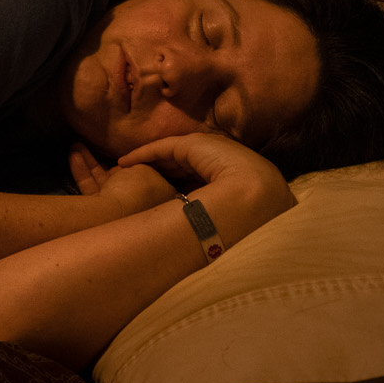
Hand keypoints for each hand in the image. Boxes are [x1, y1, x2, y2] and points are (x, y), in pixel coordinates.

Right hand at [67, 146, 178, 217]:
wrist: (113, 215)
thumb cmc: (136, 191)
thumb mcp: (144, 169)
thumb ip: (139, 164)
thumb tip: (130, 169)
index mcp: (162, 197)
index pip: (153, 175)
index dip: (140, 161)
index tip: (127, 151)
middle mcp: (142, 205)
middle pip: (125, 177)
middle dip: (109, 159)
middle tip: (100, 145)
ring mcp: (119, 209)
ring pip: (105, 180)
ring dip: (90, 161)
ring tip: (75, 144)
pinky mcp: (99, 212)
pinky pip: (92, 187)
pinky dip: (82, 171)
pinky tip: (72, 154)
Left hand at [115, 131, 296, 241]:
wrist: (258, 196)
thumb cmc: (245, 216)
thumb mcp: (225, 217)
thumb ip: (212, 218)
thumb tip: (198, 238)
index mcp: (232, 178)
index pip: (199, 180)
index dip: (179, 186)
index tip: (160, 198)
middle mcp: (219, 161)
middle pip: (183, 166)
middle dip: (161, 174)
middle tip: (136, 183)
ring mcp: (208, 150)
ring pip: (170, 156)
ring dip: (147, 164)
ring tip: (125, 173)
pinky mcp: (193, 144)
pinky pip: (162, 148)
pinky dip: (143, 154)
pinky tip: (125, 162)